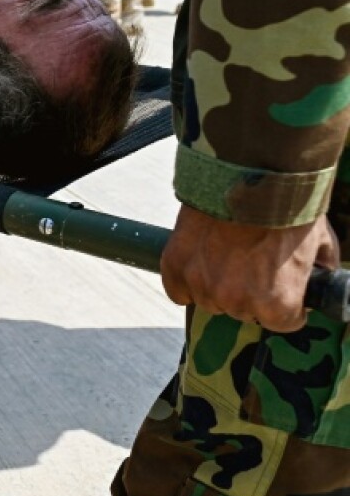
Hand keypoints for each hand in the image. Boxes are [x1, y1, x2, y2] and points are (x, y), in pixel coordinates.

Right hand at [161, 204, 339, 331]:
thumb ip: (319, 272)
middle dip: (250, 292)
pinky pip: (178, 290)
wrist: (251, 173)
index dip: (288, 302)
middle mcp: (236, 301)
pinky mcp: (175, 265)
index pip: (283, 323)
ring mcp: (201, 283)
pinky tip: (201, 261)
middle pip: (242, 311)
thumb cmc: (288, 207)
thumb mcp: (320, 244)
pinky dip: (187, 280)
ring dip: (217, 285)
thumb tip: (318, 280)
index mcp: (277, 304)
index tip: (284, 284)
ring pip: (209, 300)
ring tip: (227, 254)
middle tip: (254, 261)